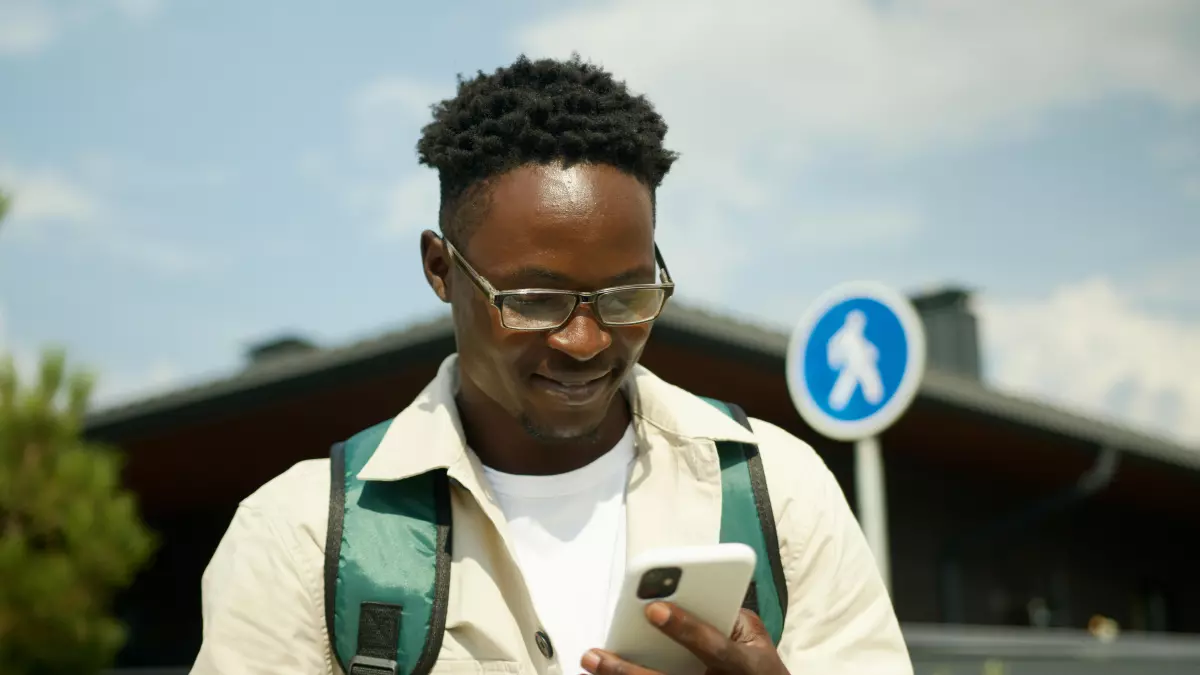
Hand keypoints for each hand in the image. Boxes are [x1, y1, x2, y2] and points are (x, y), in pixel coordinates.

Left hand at [581, 602, 789, 674]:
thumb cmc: (756, 664)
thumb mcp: (755, 637)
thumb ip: (725, 613)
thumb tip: (682, 595)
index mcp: (744, 665)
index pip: (713, 646)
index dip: (685, 628)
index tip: (653, 609)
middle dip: (629, 669)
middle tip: (596, 653)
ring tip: (591, 663)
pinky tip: (604, 674)